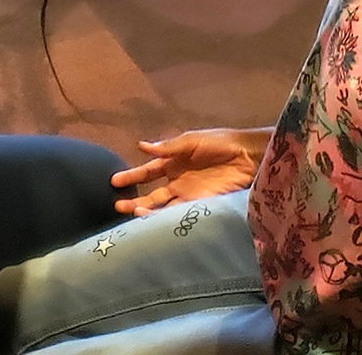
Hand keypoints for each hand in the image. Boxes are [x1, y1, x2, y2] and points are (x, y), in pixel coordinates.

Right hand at [110, 128, 264, 215]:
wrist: (247, 156)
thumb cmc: (219, 143)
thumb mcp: (191, 141)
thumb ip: (167, 147)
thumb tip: (141, 146)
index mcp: (174, 163)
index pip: (148, 172)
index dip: (132, 176)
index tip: (114, 182)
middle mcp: (178, 181)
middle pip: (152, 195)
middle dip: (135, 201)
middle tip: (117, 207)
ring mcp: (189, 195)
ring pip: (163, 208)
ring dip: (148, 212)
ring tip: (132, 214)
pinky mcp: (201, 206)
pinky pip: (181, 214)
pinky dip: (167, 219)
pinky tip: (155, 221)